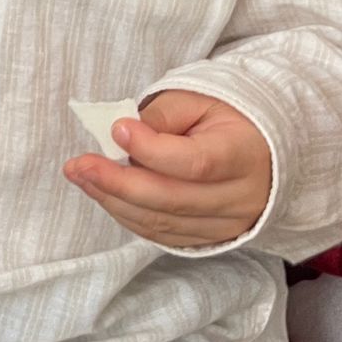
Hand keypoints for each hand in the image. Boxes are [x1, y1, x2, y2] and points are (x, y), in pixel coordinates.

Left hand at [63, 90, 272, 247]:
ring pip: (162, 222)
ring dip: (114, 200)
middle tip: (78, 165)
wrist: (262, 152)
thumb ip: (162, 116)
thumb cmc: (225, 119)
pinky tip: (103, 194)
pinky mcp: (209, 240)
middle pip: (172, 200)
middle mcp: (240, 200)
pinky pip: (161, 235)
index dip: (151, 150)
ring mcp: (226, 226)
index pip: (195, 163)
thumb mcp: (199, 101)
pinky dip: (127, 215)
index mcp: (244, 156)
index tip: (116, 130)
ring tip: (81, 176)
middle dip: (117, 183)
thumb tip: (121, 135)